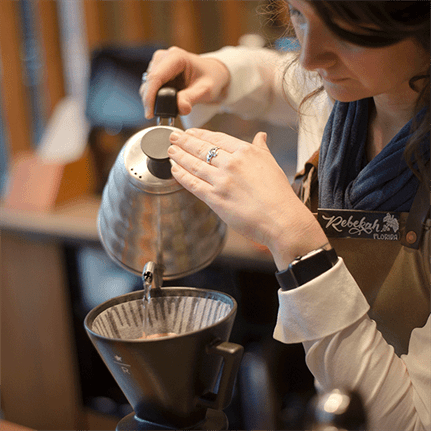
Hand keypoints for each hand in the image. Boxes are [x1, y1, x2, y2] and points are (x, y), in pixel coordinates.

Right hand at [140, 46, 230, 118]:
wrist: (213, 74)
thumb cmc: (212, 78)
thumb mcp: (206, 90)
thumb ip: (192, 98)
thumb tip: (180, 108)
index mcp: (176, 57)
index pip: (155, 77)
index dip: (150, 97)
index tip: (150, 114)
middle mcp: (164, 57)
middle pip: (149, 82)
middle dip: (151, 101)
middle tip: (160, 117)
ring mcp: (159, 63)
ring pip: (147, 86)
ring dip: (153, 101)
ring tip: (166, 111)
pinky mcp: (157, 71)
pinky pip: (150, 88)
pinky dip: (155, 99)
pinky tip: (165, 106)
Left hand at [168, 129, 327, 269]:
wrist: (282, 220)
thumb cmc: (279, 195)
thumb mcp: (272, 165)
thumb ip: (261, 149)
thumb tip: (261, 136)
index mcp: (246, 152)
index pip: (217, 138)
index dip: (200, 134)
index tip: (191, 132)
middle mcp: (232, 163)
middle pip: (201, 148)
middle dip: (184, 141)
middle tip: (173, 137)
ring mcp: (222, 180)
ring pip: (194, 164)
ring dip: (179, 156)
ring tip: (170, 151)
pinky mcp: (215, 198)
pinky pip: (192, 184)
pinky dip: (181, 175)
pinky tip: (174, 170)